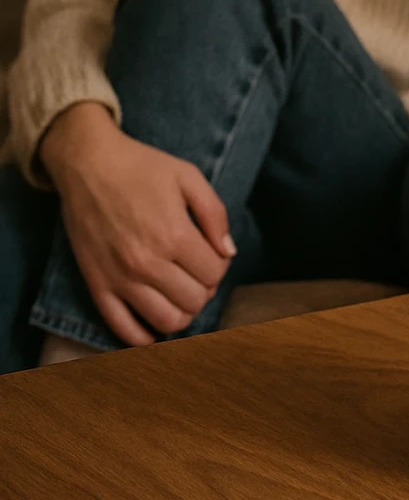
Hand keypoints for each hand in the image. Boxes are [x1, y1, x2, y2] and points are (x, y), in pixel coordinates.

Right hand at [39, 102, 236, 346]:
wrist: (87, 163)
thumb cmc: (141, 166)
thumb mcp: (188, 177)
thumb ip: (215, 214)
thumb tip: (229, 252)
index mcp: (174, 234)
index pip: (214, 274)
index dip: (220, 264)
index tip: (211, 252)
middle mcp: (148, 262)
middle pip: (195, 301)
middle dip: (204, 288)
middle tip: (196, 270)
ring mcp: (120, 278)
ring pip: (166, 321)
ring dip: (182, 312)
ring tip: (179, 293)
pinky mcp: (97, 285)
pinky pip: (123, 329)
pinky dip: (144, 336)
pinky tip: (154, 324)